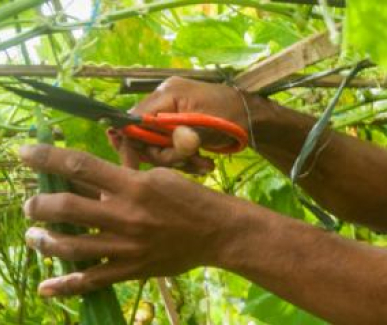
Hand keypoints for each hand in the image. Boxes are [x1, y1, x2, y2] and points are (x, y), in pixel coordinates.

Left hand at [20, 143, 237, 296]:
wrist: (218, 233)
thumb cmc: (189, 199)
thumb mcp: (158, 176)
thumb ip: (122, 171)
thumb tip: (92, 162)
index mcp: (132, 185)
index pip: (79, 165)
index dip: (45, 158)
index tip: (22, 153)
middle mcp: (126, 215)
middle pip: (66, 208)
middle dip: (38, 206)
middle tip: (31, 206)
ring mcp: (127, 246)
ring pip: (72, 246)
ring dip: (44, 242)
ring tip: (34, 237)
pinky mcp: (132, 269)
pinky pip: (93, 280)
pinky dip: (66, 286)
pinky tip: (45, 288)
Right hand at [111, 77, 251, 173]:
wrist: (255, 118)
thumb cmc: (233, 118)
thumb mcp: (208, 128)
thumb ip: (183, 136)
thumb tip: (159, 143)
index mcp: (167, 94)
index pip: (134, 120)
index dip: (132, 144)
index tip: (134, 167)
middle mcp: (164, 101)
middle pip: (145, 136)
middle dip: (166, 156)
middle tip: (190, 160)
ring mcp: (171, 114)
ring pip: (159, 146)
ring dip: (180, 160)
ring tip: (203, 165)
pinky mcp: (179, 126)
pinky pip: (171, 147)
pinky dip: (185, 159)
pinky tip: (203, 163)